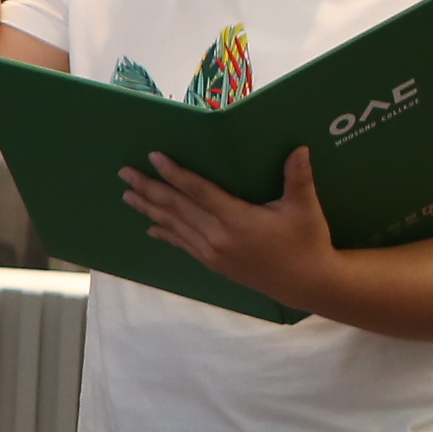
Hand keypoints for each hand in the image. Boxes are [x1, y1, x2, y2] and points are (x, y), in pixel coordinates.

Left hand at [118, 145, 339, 308]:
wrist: (307, 284)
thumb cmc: (307, 242)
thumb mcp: (305, 209)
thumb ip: (298, 178)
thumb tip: (299, 148)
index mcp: (237, 220)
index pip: (198, 191)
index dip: (175, 174)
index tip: (154, 157)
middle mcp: (218, 237)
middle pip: (176, 207)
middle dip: (149, 188)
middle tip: (125, 172)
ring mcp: (213, 252)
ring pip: (174, 226)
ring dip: (149, 209)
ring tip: (128, 194)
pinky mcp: (214, 263)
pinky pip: (183, 244)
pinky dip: (165, 233)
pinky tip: (151, 226)